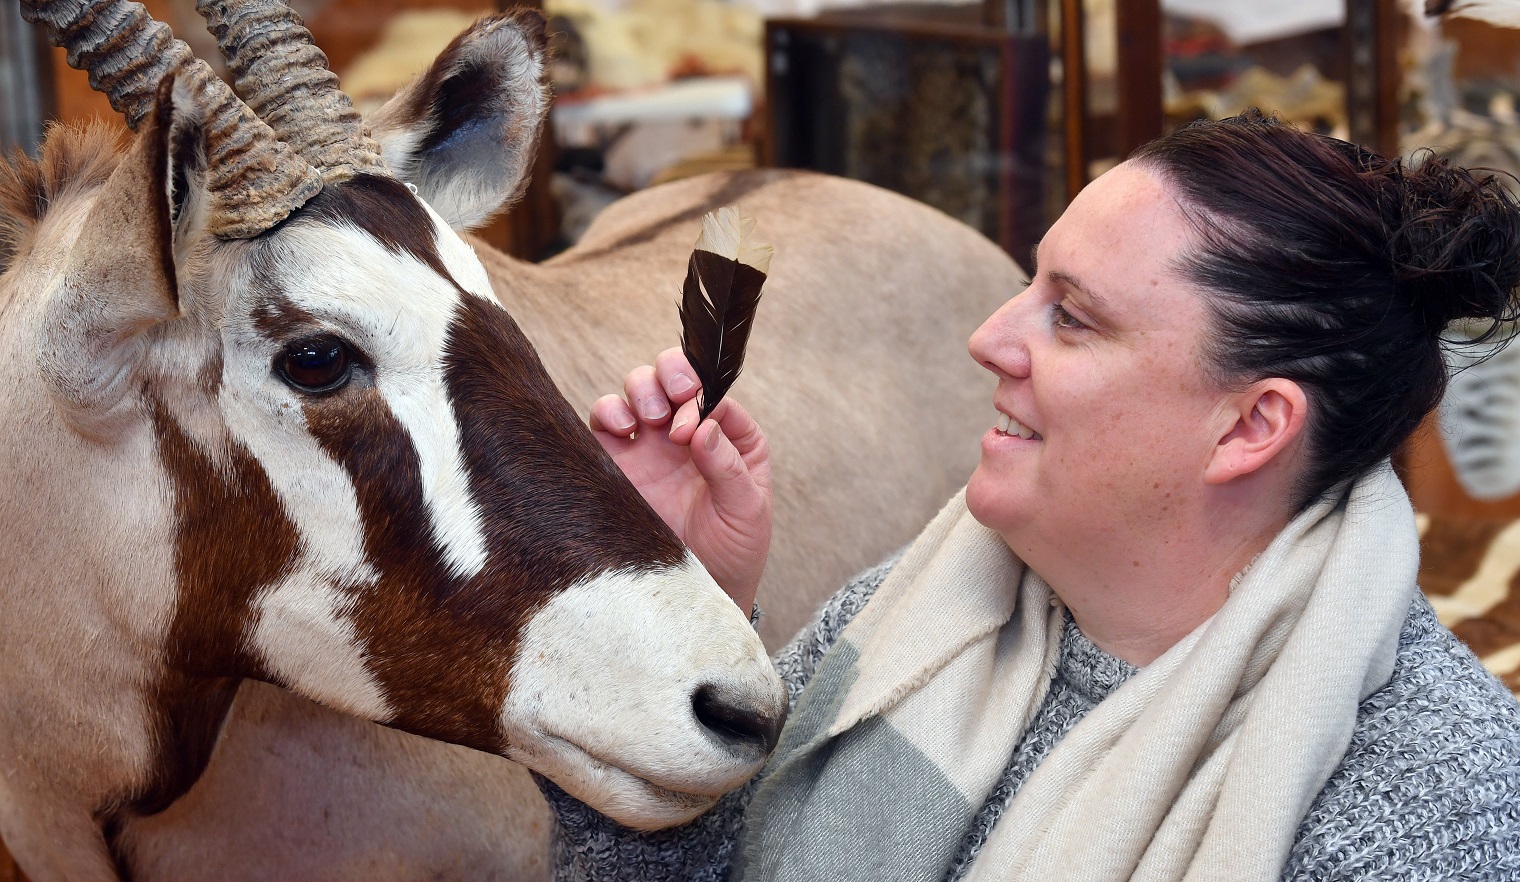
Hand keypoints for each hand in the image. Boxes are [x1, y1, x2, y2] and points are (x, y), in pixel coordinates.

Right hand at [589, 348, 771, 611]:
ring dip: (642, 389)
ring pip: (640, 389)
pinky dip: (609, 412)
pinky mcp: (616, 462)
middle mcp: (688, 432)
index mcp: (729, 438)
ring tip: (649, 417)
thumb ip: (729, 468)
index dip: (703, 399)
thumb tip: (705, 428)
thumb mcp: (746, 512)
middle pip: (675, 377)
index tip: (693, 428)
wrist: (691, 594)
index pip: (715, 396)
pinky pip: (605, 420)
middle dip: (673, 373)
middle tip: (675, 396)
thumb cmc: (730, 552)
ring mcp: (651, 444)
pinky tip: (623, 430)